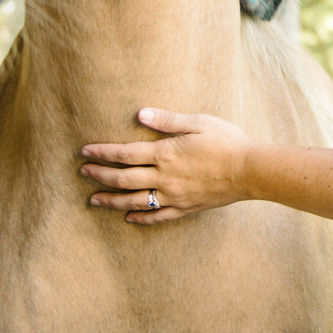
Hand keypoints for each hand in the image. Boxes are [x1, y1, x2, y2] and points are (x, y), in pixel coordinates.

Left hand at [80, 108, 252, 224]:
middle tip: (82, 173)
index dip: (102, 153)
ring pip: (134, 201)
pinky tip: (128, 218)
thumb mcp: (198, 122)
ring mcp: (173, 196)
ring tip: (93, 200)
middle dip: (100, 176)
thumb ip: (167, 120)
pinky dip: (140, 218)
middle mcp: (164, 178)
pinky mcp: (185, 208)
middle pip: (123, 178)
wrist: (249, 170)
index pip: (125, 153)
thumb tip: (139, 113)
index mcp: (165, 154)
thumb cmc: (226, 141)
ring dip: (111, 200)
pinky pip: (157, 216)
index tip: (85, 152)